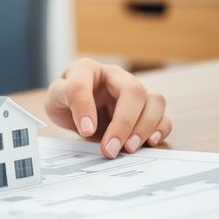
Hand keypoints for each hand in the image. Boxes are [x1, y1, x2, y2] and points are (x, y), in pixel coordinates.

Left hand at [45, 58, 172, 158]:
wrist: (74, 108)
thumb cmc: (65, 99)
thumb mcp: (55, 99)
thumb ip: (70, 104)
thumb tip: (89, 127)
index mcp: (86, 70)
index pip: (84, 84)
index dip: (84, 107)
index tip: (85, 131)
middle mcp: (115, 77)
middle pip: (133, 91)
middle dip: (124, 123)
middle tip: (111, 149)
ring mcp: (133, 92)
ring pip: (154, 102)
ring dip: (145, 127)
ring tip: (129, 148)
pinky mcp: (144, 110)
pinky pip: (163, 116)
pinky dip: (160, 130)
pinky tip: (149, 143)